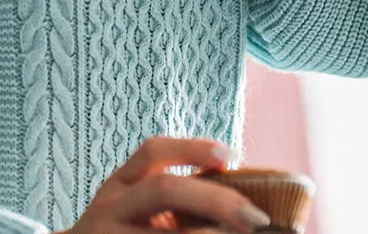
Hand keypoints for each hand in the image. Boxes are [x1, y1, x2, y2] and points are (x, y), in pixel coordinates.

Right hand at [59, 136, 271, 232]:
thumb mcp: (134, 210)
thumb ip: (173, 199)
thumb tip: (243, 202)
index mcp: (120, 185)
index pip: (153, 152)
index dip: (194, 148)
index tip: (231, 156)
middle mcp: (111, 208)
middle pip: (162, 189)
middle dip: (214, 199)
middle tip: (256, 217)